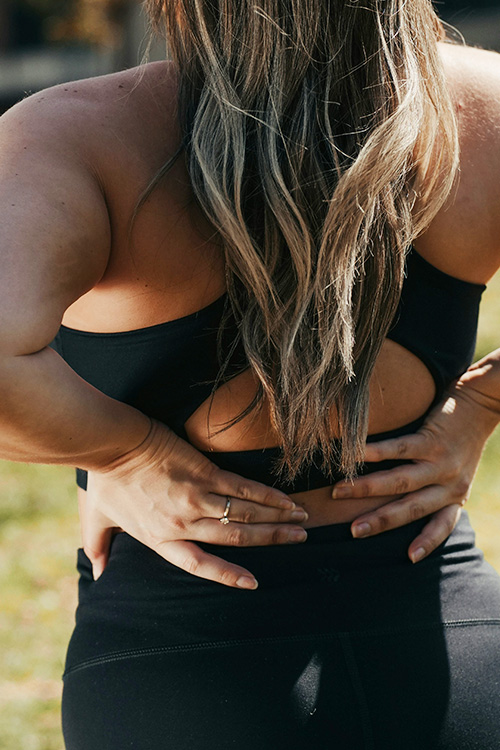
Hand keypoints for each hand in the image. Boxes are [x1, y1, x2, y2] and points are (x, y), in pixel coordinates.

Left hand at [81, 419, 307, 587]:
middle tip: (299, 538)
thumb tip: (95, 575)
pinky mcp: (205, 473)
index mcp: (161, 538)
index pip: (201, 565)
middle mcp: (184, 523)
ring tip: (301, 520)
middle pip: (236, 539)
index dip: (228, 575)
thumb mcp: (96, 519)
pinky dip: (268, 496)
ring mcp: (197, 498)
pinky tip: (286, 499)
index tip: (252, 582)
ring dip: (278, 519)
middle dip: (272, 540)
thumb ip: (100, 548)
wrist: (113, 443)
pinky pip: (243, 488)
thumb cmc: (104, 479)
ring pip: (246, 515)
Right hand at [331, 371, 499, 562]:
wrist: (482, 403)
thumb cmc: (461, 435)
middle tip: (354, 531)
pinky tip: (356, 454)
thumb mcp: (457, 468)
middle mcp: (450, 484)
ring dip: (367, 488)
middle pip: (411, 509)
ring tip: (339, 491)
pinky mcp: (432, 440)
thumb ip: (434, 484)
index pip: (442, 526)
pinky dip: (376, 453)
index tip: (409, 558)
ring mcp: (441, 462)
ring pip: (400, 482)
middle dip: (380, 521)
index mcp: (455, 494)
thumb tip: (395, 495)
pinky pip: (400, 449)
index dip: (426, 542)